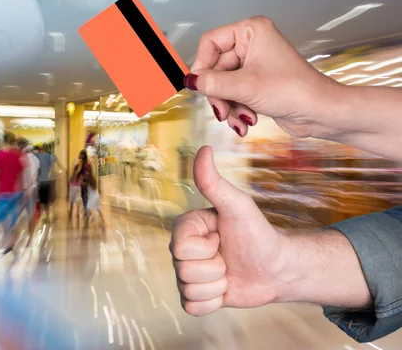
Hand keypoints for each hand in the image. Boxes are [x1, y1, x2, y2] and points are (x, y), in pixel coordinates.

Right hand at [170, 146, 290, 315]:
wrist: (277, 268)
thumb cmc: (258, 234)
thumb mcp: (237, 207)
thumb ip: (214, 182)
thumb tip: (204, 149)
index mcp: (185, 228)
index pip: (179, 248)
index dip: (205, 248)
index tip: (221, 237)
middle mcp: (181, 250)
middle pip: (183, 271)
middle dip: (214, 269)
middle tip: (227, 256)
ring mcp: (187, 273)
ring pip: (189, 291)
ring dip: (216, 286)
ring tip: (229, 271)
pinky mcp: (196, 295)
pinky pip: (192, 307)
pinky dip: (213, 302)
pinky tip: (225, 288)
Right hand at [186, 16, 348, 140]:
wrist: (320, 113)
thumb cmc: (295, 91)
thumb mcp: (246, 87)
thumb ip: (213, 83)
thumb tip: (188, 81)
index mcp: (251, 31)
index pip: (210, 42)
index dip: (202, 65)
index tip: (200, 86)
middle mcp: (251, 44)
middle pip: (214, 68)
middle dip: (219, 94)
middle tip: (222, 112)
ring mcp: (253, 64)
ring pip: (222, 85)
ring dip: (228, 106)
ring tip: (240, 120)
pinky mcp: (255, 82)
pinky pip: (232, 94)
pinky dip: (236, 110)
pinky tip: (246, 123)